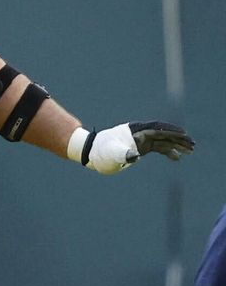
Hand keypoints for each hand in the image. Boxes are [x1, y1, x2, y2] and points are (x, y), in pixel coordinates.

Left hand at [70, 121, 193, 174]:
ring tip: (190, 151)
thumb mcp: (112, 153)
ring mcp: (141, 140)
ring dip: (176, 145)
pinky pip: (158, 148)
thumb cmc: (102, 152)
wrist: (93, 153)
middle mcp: (139, 133)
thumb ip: (123, 153)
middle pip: (163, 133)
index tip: (184, 134)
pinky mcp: (140, 146)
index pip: (156, 128)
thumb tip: (134, 156)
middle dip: (178, 138)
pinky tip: (177, 158)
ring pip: (163, 140)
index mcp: (134, 130)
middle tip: (193, 145)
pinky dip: (168, 152)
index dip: (171, 130)